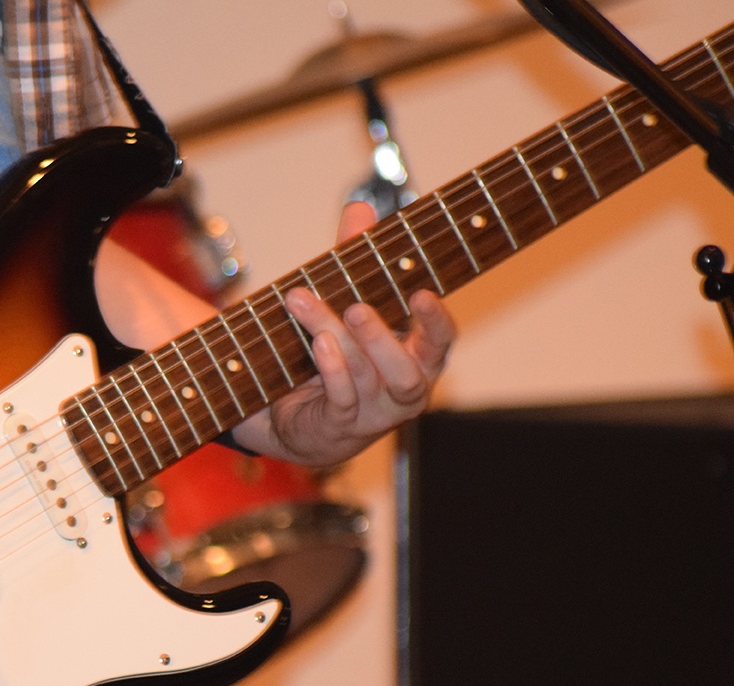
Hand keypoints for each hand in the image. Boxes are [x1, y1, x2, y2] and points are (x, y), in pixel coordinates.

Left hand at [229, 202, 454, 465]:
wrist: (295, 416)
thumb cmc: (334, 354)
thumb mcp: (345, 301)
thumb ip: (355, 258)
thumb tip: (359, 207)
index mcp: (418, 358)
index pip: (441, 343)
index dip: (436, 322)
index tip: (422, 293)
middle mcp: (404, 391)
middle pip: (407, 370)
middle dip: (381, 336)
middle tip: (356, 306)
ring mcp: (373, 414)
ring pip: (366, 378)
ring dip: (337, 340)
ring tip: (307, 306)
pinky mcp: (339, 426)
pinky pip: (342, 401)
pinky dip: (331, 371)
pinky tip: (318, 344)